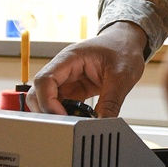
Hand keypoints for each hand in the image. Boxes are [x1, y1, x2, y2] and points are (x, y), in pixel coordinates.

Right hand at [26, 21, 146, 117]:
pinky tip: (78, 119)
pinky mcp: (74, 89)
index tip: (61, 116)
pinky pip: (61, 104)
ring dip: (55, 114)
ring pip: (48, 100)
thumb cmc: (123, 48)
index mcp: (70, 58)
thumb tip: (103, 125)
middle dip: (46, 110)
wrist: (128, 41)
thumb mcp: (122, 75)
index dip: (47, 101)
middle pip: (39, 92)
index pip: (44, 80)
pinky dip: (66, 115)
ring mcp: (68, 79)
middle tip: (64, 124)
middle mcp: (64, 69)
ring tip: (73, 123)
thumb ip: (111, 102)